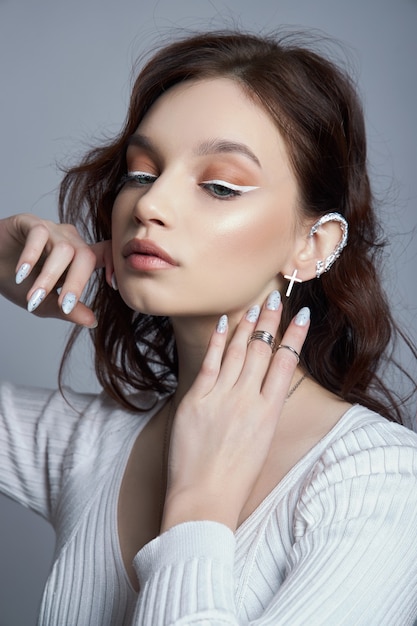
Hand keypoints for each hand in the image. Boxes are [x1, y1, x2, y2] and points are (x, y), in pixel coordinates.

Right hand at [0, 213, 112, 326]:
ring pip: (63, 249)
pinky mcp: (29, 222)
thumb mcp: (44, 303)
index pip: (104, 254)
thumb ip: (67, 311)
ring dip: (49, 277)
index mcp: (77, 256)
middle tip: (64, 306)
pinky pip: (38, 234)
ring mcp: (51, 229)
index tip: (112, 287)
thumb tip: (92, 321)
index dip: (113, 266)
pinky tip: (21, 274)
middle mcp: (68, 240)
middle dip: (76, 284)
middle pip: (86, 256)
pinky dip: (31, 256)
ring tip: (34, 297)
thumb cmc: (18, 283)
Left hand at [162, 292, 309, 531]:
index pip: (286, 364)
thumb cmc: (235, 478)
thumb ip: (262, 410)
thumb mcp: (261, 442)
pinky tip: (224, 323)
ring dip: (247, 325)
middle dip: (270, 320)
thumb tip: (261, 384)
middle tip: (276, 298)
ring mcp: (221, 397)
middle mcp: (248, 400)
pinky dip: (219, 341)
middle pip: (262, 350)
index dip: (295, 336)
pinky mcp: (196, 399)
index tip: (303, 316)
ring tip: (254, 305)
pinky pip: (210, 362)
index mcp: (269, 413)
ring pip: (238, 351)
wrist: (204, 498)